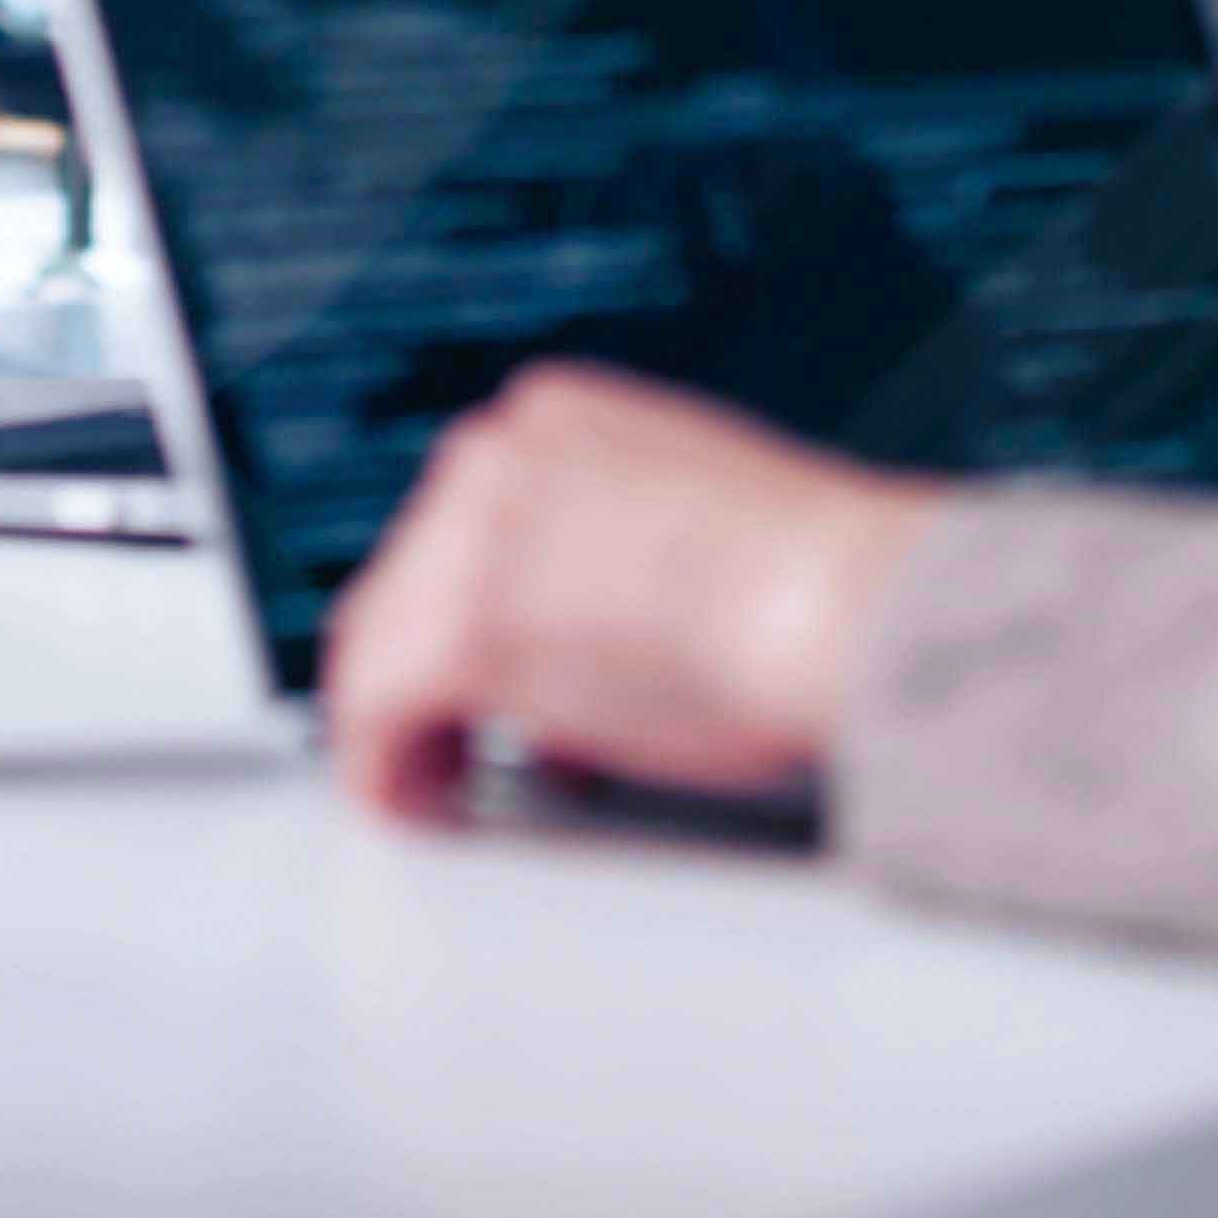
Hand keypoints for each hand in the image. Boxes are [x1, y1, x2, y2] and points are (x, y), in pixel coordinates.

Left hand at [315, 361, 938, 823]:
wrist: (842, 600)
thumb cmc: (817, 582)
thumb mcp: (703, 520)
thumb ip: (624, 553)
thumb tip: (588, 641)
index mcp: (561, 419)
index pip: (464, 514)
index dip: (466, 602)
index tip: (483, 663)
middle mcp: (500, 458)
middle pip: (407, 572)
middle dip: (422, 662)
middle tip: (445, 737)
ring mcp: (473, 540)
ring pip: (379, 638)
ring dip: (398, 717)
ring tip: (427, 778)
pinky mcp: (464, 634)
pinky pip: (375, 707)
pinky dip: (383, 762)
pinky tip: (409, 799)